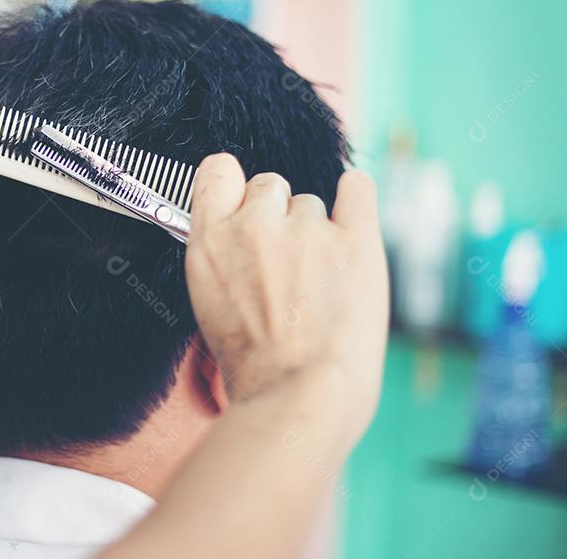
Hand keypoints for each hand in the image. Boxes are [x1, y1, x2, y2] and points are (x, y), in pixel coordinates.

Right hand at [185, 155, 387, 446]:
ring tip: (319, 282)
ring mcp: (307, 230)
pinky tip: (353, 200)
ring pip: (312, 203)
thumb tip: (241, 238)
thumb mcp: (208, 305)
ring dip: (316, 231)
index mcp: (211, 243)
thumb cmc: (254, 367)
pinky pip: (358, 189)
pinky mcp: (356, 240)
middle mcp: (255, 226)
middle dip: (277, 217)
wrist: (299, 396)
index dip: (233, 187)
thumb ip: (222, 258)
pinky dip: (356, 194)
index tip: (244, 203)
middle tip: (286, 264)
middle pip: (269, 186)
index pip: (217, 171)